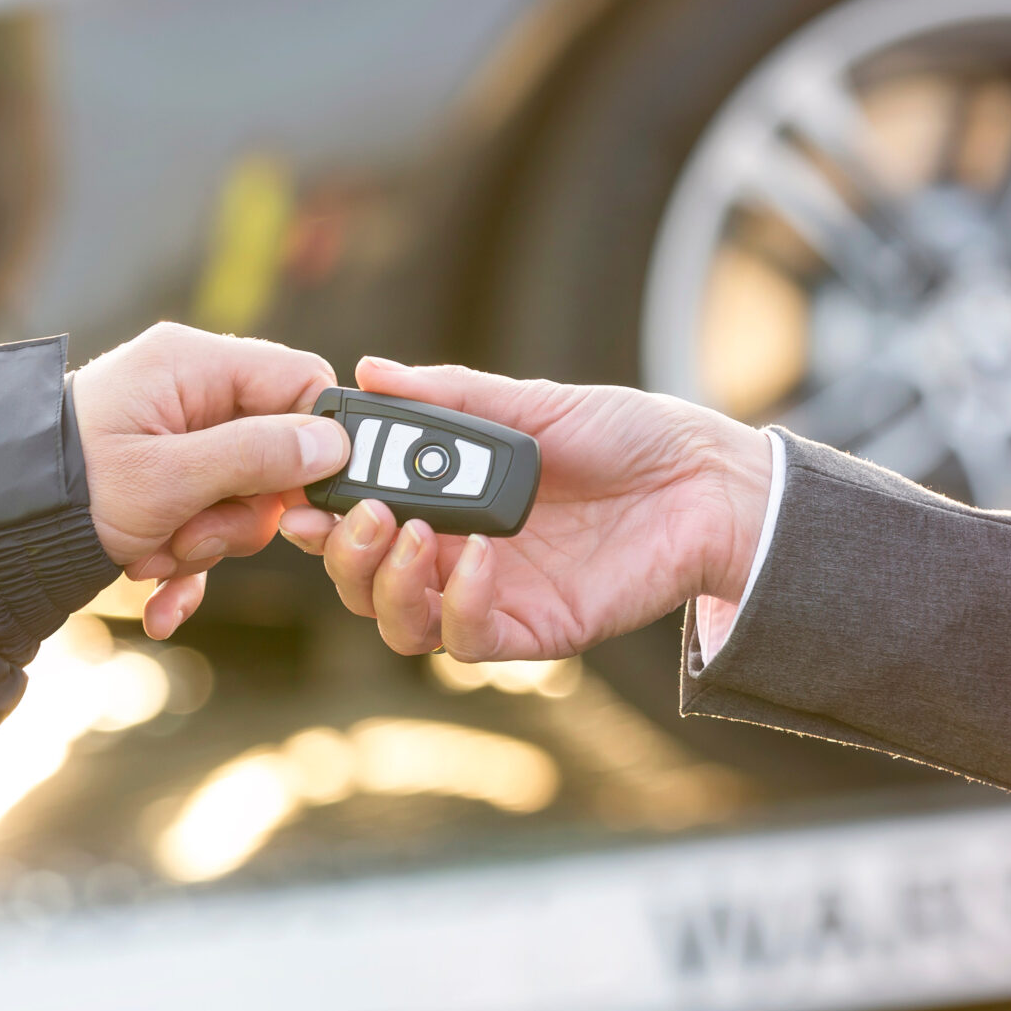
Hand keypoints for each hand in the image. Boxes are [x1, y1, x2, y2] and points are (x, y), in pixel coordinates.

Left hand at [70, 323, 347, 636]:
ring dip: (202, 544)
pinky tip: (161, 606)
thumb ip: (256, 456)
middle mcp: (188, 397)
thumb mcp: (168, 477)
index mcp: (192, 366)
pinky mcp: (159, 488)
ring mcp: (174, 445)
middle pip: (273, 455)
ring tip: (150, 554)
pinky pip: (202, 526)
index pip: (298, 381)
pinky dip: (184, 567)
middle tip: (193, 532)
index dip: (314, 441)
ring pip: (238, 502)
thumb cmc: (67, 487)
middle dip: (238, 513)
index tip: (303, 497)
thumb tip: (333, 443)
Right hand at [278, 357, 772, 659]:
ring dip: (388, 583)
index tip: (300, 491)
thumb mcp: (531, 402)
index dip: (321, 514)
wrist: (709, 480)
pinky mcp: (536, 633)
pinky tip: (477, 559)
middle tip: (363, 512)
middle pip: (364, 582)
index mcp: (447, 502)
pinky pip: (468, 640)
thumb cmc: (628, 435)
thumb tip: (369, 369)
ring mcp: (494, 598)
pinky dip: (456, 605)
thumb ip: (449, 396)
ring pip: (400, 623)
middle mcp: (458, 555)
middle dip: (344, 553)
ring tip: (411, 533)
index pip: (361, 522)